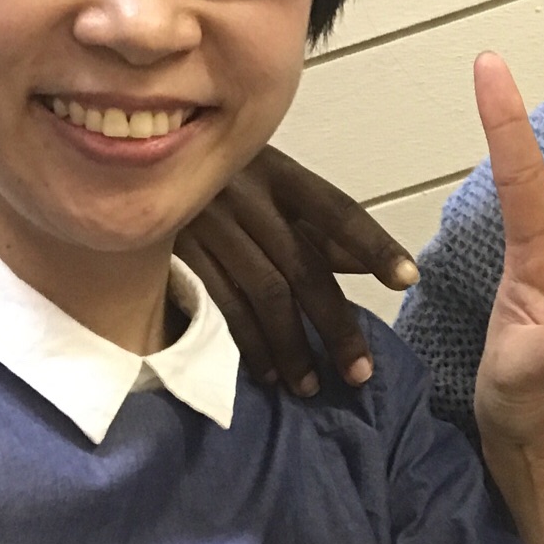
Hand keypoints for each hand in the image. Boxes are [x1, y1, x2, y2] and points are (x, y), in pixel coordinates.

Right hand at [175, 146, 417, 394]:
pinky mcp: (177, 252)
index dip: (373, 245)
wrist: (136, 156)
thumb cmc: (226, 179)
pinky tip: (267, 372)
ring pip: (264, 294)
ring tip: (312, 386)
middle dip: (336, 324)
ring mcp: (210, 224)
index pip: (338, 212)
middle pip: (303, 266)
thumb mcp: (272, 185)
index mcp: (281, 174)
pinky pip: (220, 305)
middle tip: (360, 372)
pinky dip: (247, 343)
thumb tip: (366, 265)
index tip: (408, 279)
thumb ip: (318, 226)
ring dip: (292, 346)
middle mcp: (248, 196)